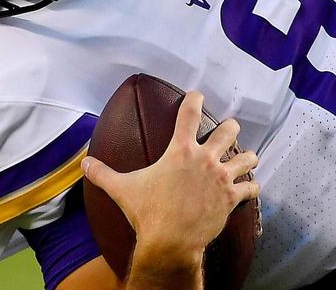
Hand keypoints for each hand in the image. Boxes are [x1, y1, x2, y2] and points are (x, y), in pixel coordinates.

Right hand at [81, 92, 259, 268]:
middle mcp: (205, 159)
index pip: (189, 113)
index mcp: (180, 151)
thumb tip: (84, 163)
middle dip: (230, 127)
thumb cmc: (148, 213)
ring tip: (247, 157)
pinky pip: (251, 187)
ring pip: (247, 156)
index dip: (194, 99)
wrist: (170, 241)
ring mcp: (222, 178)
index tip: (197, 94)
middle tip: (228, 128)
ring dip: (247, 156)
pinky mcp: (231, 197)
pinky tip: (250, 188)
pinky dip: (251, 187)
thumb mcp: (122, 189)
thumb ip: (103, 174)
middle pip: (228, 130)